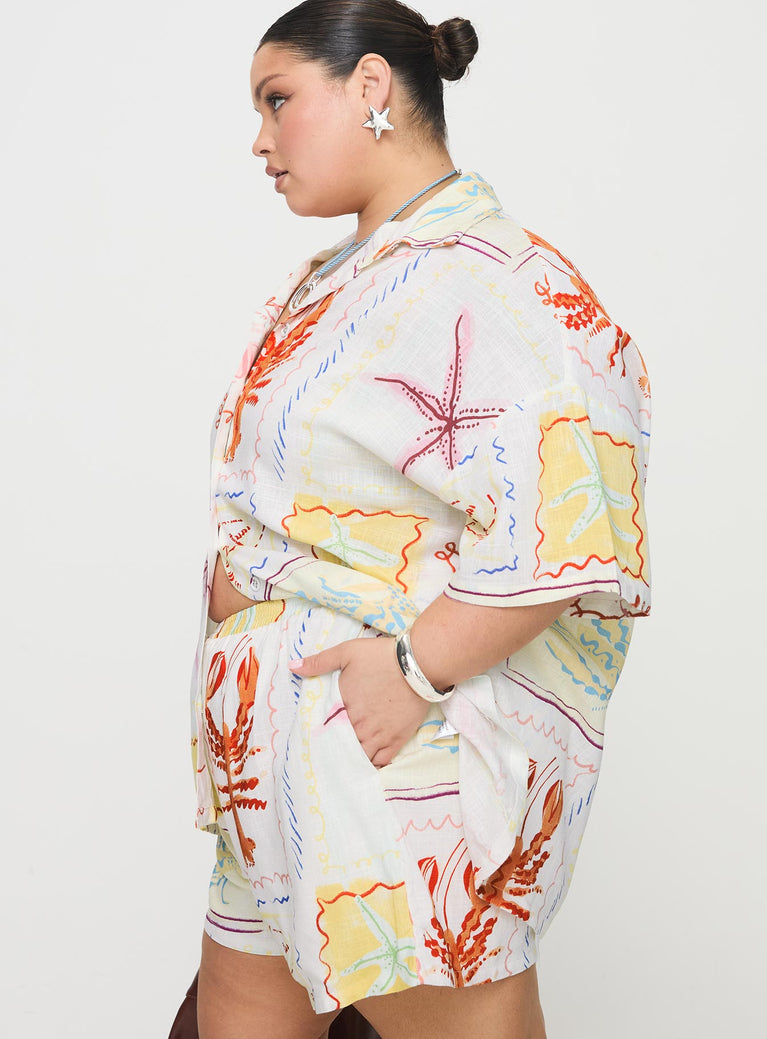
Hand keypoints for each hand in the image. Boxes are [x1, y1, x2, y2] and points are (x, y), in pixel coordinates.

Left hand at [288, 636, 429, 766]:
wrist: (419, 664)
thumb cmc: (381, 657)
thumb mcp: (347, 652)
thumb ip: (319, 661)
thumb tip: (292, 667)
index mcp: (345, 707)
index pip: (326, 729)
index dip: (319, 735)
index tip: (312, 739)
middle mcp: (361, 726)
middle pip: (341, 748)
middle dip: (333, 751)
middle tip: (325, 756)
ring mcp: (380, 735)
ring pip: (359, 758)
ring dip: (350, 760)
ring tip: (343, 763)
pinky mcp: (397, 739)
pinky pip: (381, 761)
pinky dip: (371, 765)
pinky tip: (365, 765)